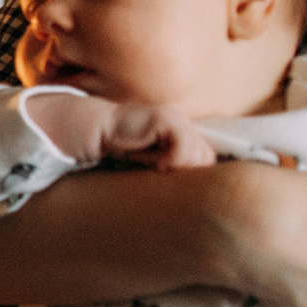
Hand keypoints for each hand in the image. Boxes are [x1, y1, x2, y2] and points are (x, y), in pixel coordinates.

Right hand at [100, 103, 215, 170]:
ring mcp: (177, 120)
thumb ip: (172, 163)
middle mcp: (183, 123)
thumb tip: (191, 185)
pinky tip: (157, 163)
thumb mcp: (153, 159)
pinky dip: (173, 160)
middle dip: (187, 170)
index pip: (205, 156)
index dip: (193, 171)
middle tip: (164, 172)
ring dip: (178, 166)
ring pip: (196, 153)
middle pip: (205, 156)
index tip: (171, 177)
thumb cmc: (123, 147)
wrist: (100, 130)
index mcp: (182, 131)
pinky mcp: (166, 121)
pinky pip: (183, 146)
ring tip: (158, 167)